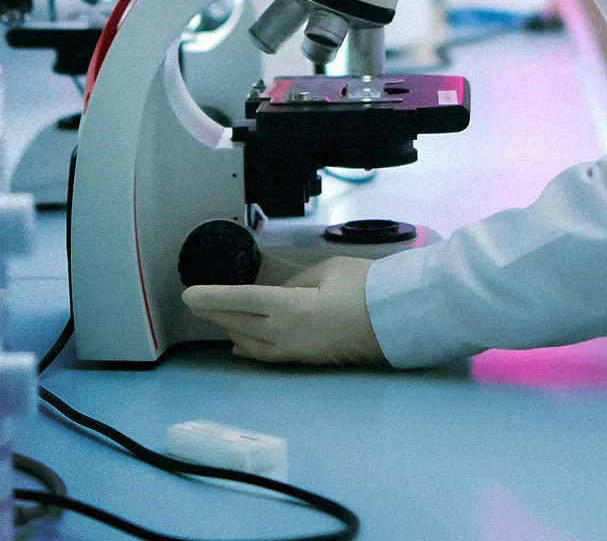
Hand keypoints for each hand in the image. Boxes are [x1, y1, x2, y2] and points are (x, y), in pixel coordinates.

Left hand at [182, 256, 386, 366]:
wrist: (395, 319)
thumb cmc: (365, 286)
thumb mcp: (327, 271)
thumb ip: (297, 284)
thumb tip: (280, 295)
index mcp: (288, 307)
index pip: (240, 300)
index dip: (212, 297)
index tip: (188, 295)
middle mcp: (284, 333)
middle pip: (239, 323)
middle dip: (214, 313)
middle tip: (193, 303)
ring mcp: (295, 350)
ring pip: (249, 342)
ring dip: (230, 329)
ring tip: (215, 319)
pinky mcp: (306, 358)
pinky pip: (266, 354)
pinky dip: (247, 346)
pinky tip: (241, 343)